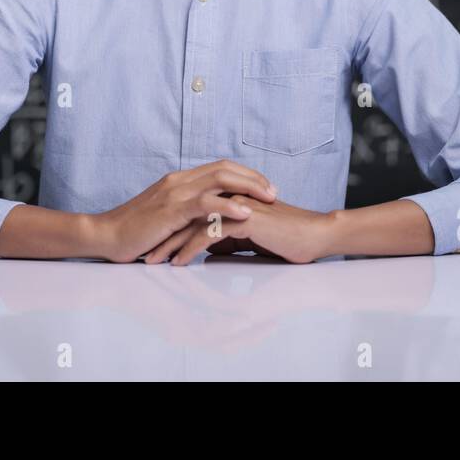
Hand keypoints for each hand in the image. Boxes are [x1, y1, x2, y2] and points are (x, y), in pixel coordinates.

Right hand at [91, 160, 277, 262]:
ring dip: (248, 187)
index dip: (245, 175)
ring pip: (219, 179)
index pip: (220, 168)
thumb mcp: (167, 219)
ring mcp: (174, 193)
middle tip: (274, 192)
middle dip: (253, 178)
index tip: (265, 187)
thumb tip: (210, 222)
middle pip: (225, 168)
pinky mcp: (170, 210)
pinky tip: (245, 213)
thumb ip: (187, 214)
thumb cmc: (135, 233)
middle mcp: (179, 181)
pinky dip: (228, 206)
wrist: (106, 236)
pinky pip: (205, 203)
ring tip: (269, 199)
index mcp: (179, 181)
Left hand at [142, 195, 334, 265]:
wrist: (315, 236)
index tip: (155, 246)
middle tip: (144, 253)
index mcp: (230, 197)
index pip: (192, 211)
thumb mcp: (250, 241)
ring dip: (171, 243)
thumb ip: (230, 240)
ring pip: (192, 223)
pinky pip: (208, 233)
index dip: (172, 229)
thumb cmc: (288, 239)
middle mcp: (229, 196)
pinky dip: (190, 248)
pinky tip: (179, 262)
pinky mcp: (242, 217)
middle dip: (163, 235)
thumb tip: (211, 251)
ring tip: (154, 261)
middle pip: (186, 214)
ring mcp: (235, 204)